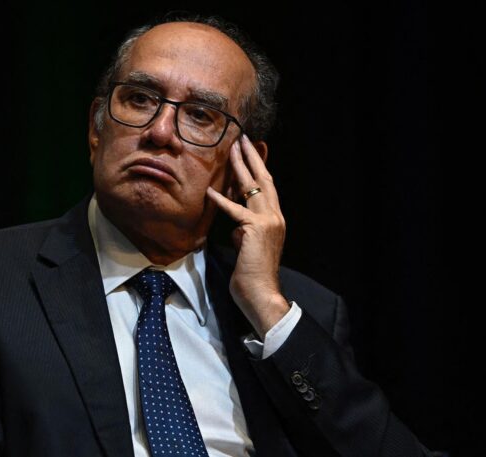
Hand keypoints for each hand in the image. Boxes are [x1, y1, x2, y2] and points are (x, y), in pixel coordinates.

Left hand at [206, 135, 289, 337]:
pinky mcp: (255, 230)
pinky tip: (210, 191)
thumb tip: (236, 223)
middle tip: (242, 140)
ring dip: (241, 167)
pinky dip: (222, 200)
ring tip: (231, 150)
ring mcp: (268, 222)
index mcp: (275, 220)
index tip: (250, 152)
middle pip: (264, 180)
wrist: (262, 293)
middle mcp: (275, 217)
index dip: (259, 168)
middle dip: (252, 158)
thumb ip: (245, 231)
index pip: (267, 188)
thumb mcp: (249, 246)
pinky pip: (235, 210)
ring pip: (253, 188)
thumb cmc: (252, 274)